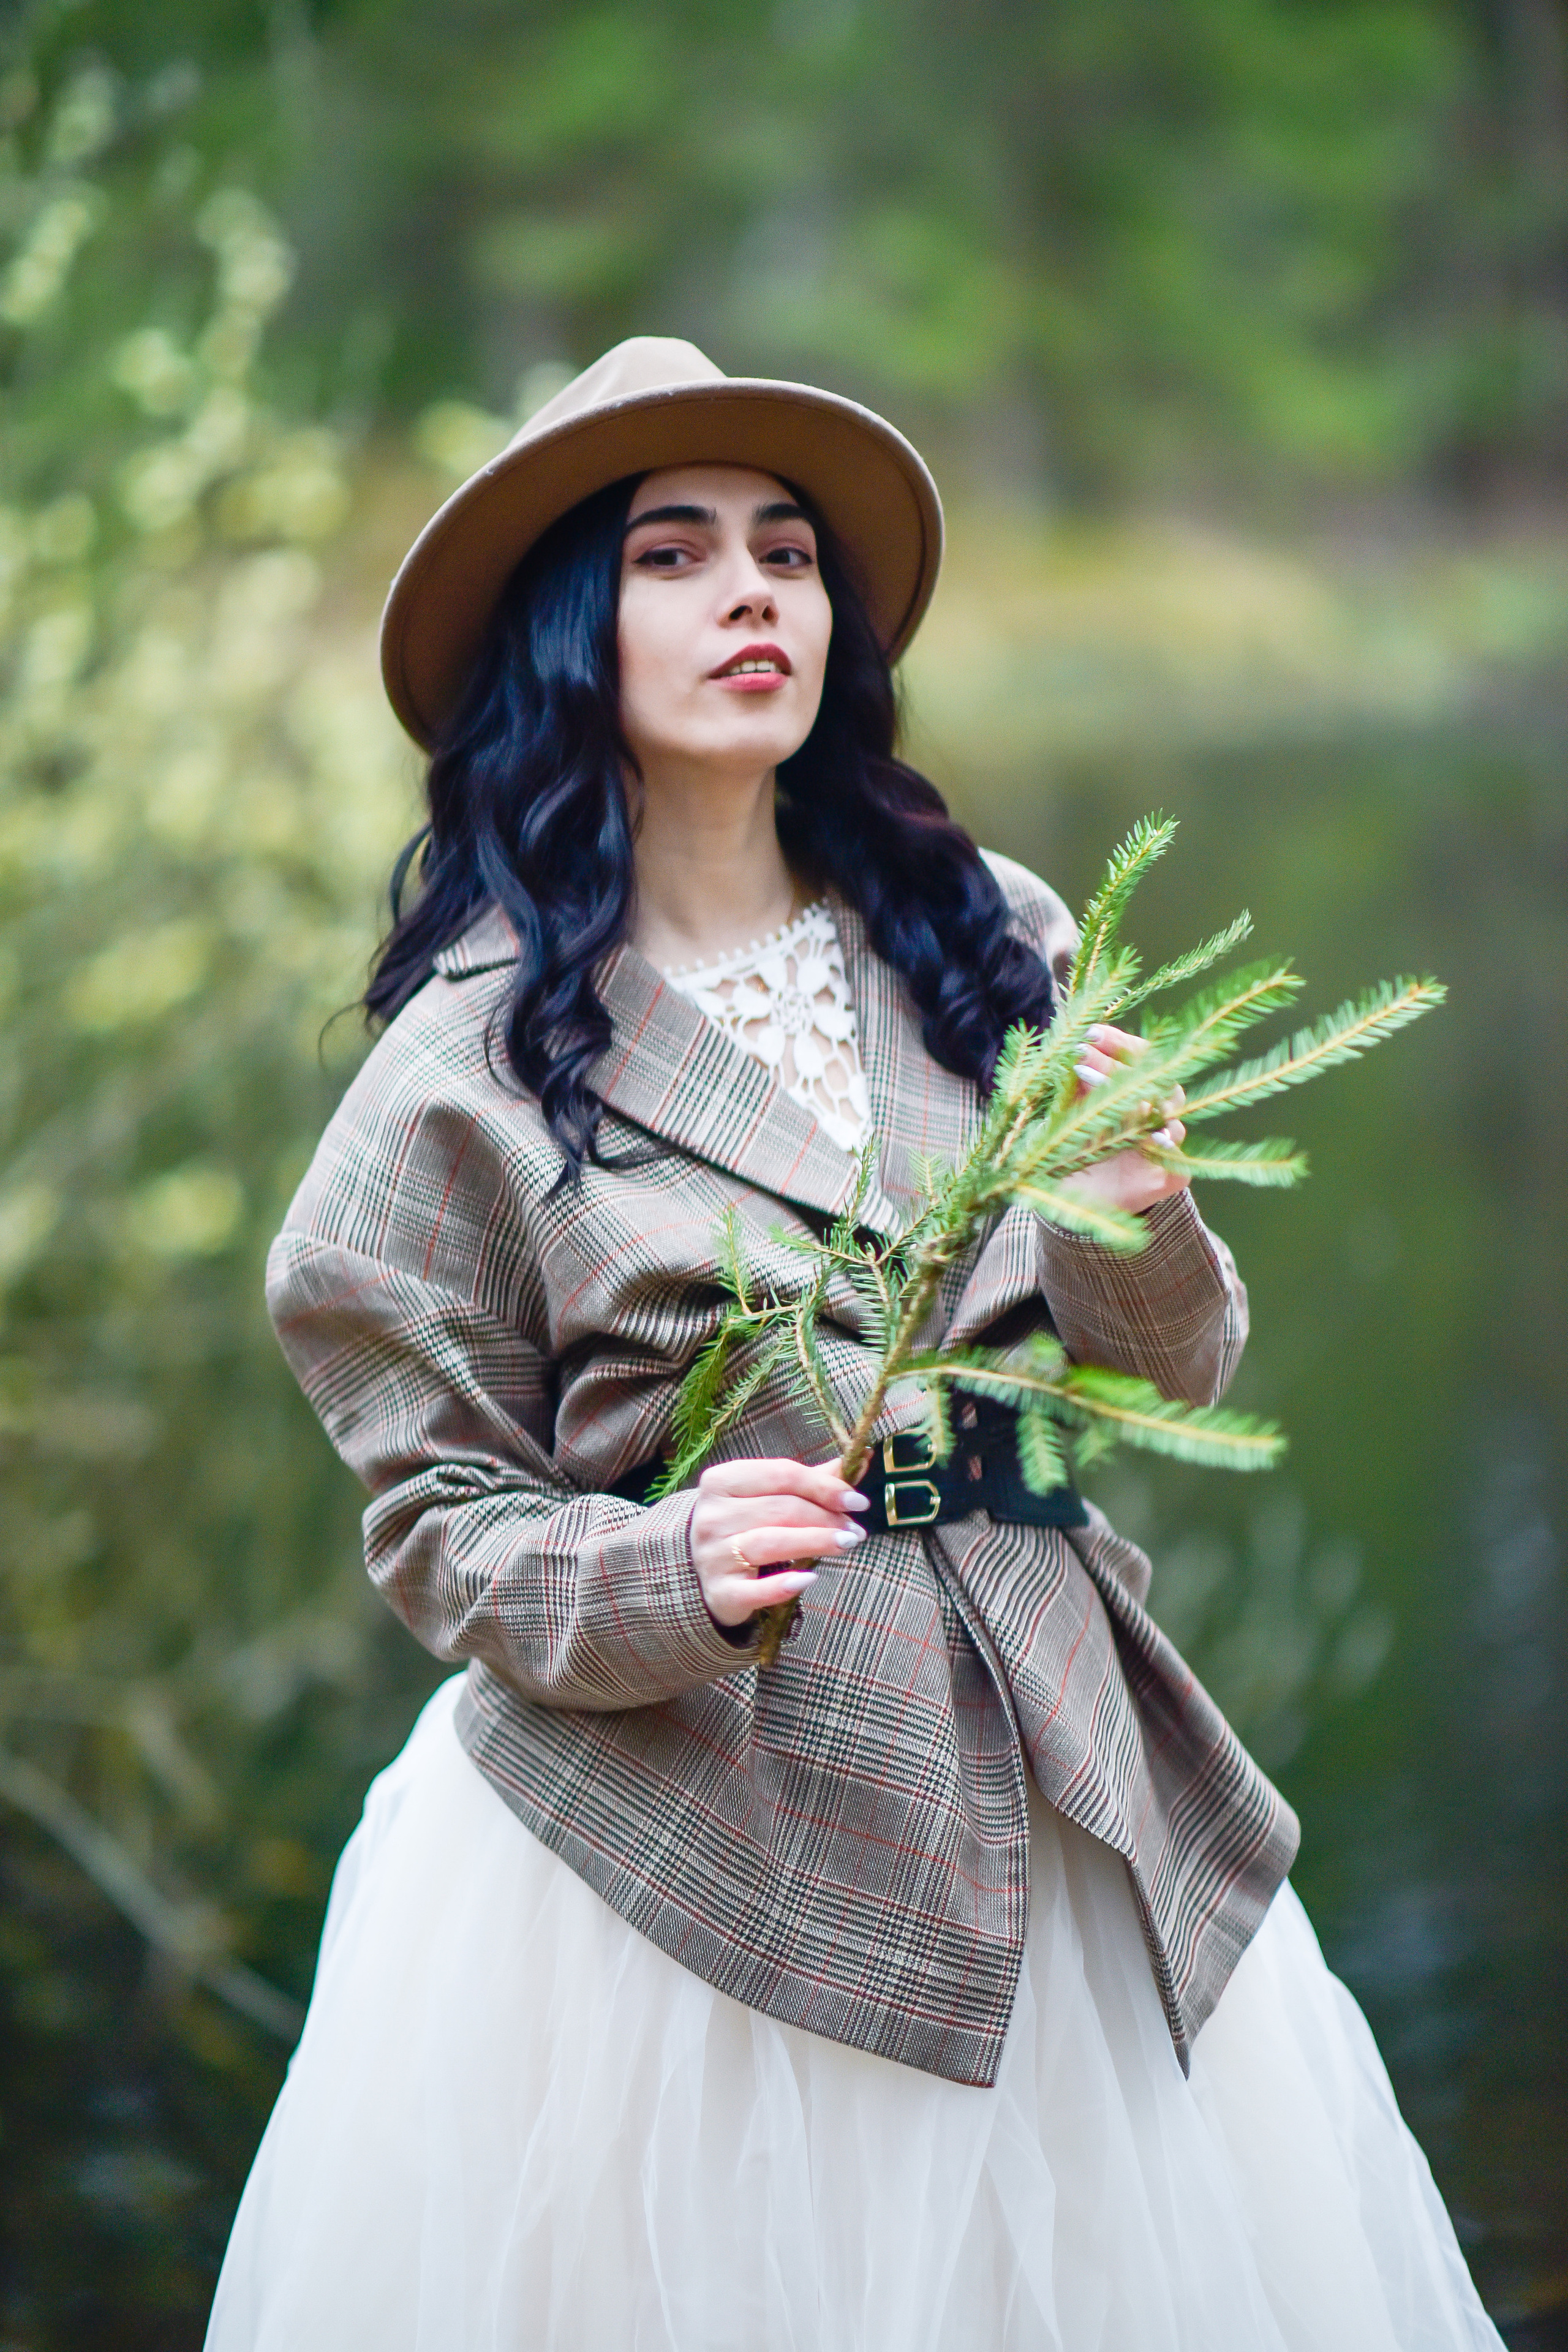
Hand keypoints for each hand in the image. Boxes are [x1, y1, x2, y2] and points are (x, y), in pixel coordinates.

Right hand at [690, 1458, 868, 1627]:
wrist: (699, 1568)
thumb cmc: (743, 1523)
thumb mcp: (767, 1495)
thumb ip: (811, 1480)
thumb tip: (862, 1458)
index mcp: (721, 1481)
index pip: (782, 1475)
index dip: (824, 1486)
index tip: (857, 1501)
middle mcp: (712, 1516)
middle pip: (781, 1509)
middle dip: (826, 1518)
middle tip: (855, 1531)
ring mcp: (712, 1555)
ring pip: (770, 1543)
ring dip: (815, 1542)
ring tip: (847, 1544)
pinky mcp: (720, 1591)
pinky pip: (755, 1590)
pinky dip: (783, 1585)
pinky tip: (810, 1579)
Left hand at [1058, 1023, 1190, 1217]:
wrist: (1078, 1205)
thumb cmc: (1074, 1151)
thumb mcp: (1067, 1114)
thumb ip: (1073, 1086)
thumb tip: (1073, 1050)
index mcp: (1138, 1091)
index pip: (1139, 1055)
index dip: (1117, 1041)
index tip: (1088, 1034)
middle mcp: (1156, 1114)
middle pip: (1156, 1078)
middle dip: (1116, 1064)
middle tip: (1081, 1057)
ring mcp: (1165, 1145)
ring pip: (1169, 1115)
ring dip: (1138, 1101)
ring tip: (1111, 1092)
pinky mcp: (1169, 1177)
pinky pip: (1179, 1161)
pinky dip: (1168, 1148)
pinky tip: (1155, 1138)